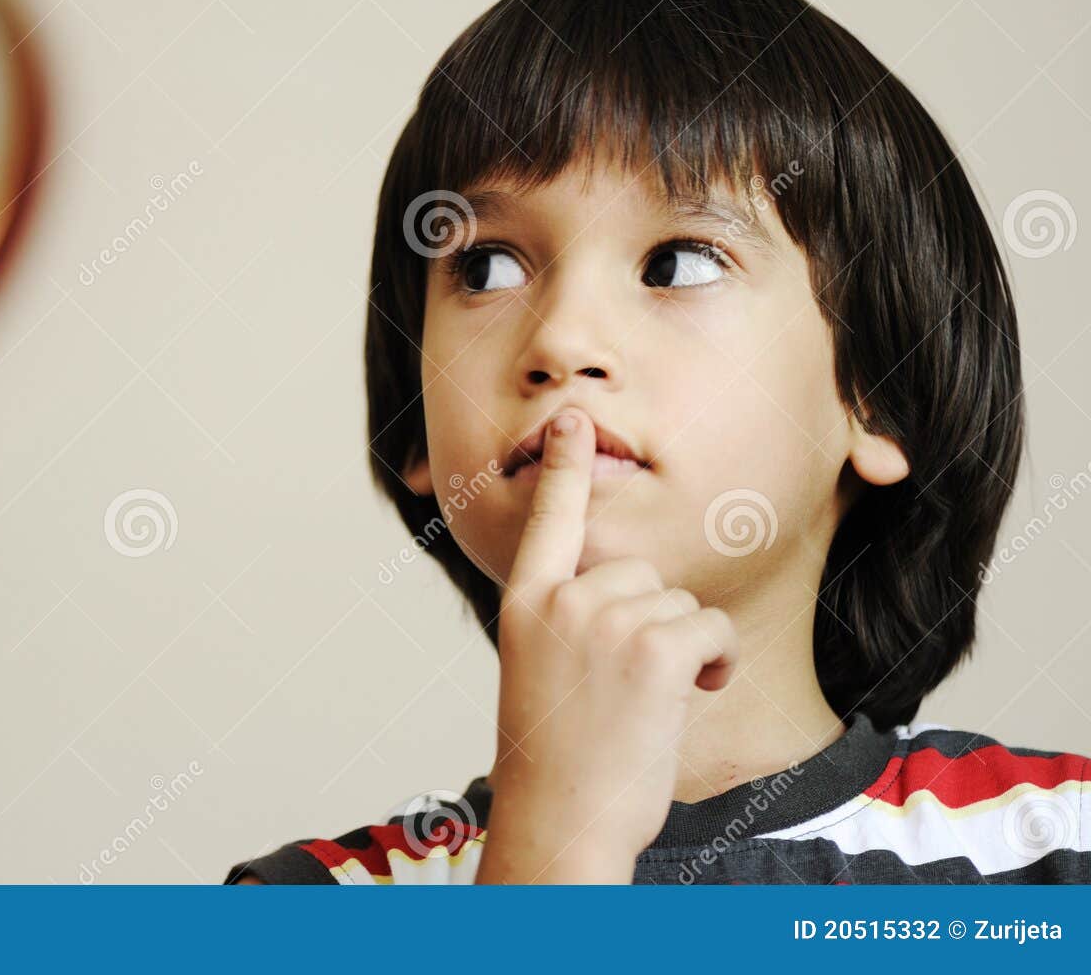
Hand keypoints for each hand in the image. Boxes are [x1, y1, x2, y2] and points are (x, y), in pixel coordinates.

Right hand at [475, 407, 739, 883]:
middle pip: (642, 572)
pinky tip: (688, 698)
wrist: (561, 821)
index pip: (547, 517)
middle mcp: (561, 601)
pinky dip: (716, 663)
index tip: (573, 419)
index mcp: (524, 603)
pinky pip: (711, 627)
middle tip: (632, 682)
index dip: (564, 464)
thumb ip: (567, 621)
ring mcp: (606, 622)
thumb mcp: (541, 671)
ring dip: (686, 647)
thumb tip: (625, 594)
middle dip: (655, 621)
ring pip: (681, 602)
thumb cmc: (557, 757)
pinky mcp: (655, 648)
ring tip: (652, 701)